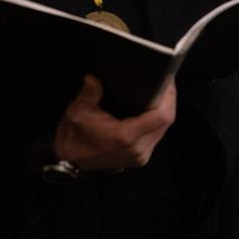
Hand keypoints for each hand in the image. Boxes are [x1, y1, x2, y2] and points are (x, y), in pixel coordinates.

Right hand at [54, 76, 176, 171]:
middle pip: (166, 122)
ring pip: (163, 130)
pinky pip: (156, 137)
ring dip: (164, 112)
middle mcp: (137, 149)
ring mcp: (140, 156)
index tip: (167, 82)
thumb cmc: (74, 137)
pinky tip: (152, 111)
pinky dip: (156, 123)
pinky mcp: (140, 158)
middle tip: (165, 84)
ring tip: (161, 95)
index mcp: (126, 137)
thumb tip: (95, 78)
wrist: (69, 160)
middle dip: (168, 101)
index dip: (169, 97)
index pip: (162, 116)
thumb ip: (90, 93)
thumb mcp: (78, 111)